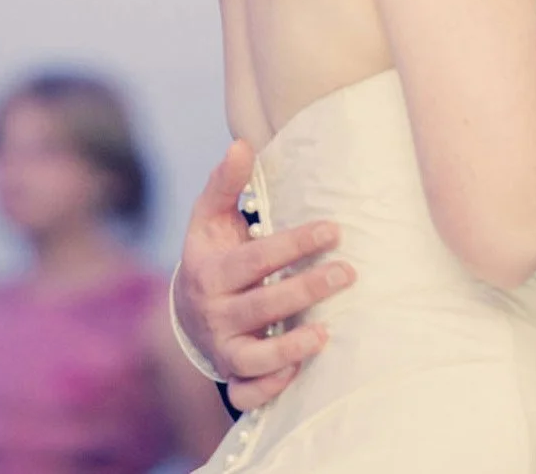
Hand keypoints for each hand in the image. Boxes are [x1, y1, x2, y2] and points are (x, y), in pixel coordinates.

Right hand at [175, 140, 355, 410]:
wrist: (187, 312)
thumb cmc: (212, 254)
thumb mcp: (210, 218)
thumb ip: (226, 182)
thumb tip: (242, 144)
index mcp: (210, 271)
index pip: (256, 258)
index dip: (294, 243)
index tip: (333, 229)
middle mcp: (214, 313)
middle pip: (262, 305)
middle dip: (306, 288)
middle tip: (348, 272)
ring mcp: (223, 348)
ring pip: (254, 356)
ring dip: (290, 347)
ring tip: (326, 332)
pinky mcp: (234, 376)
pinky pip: (249, 392)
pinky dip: (271, 386)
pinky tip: (298, 369)